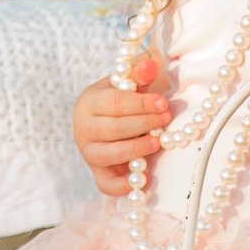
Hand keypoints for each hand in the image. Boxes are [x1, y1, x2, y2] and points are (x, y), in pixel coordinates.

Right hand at [74, 54, 170, 196]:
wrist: (107, 120)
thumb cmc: (121, 100)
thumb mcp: (127, 84)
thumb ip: (139, 76)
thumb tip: (150, 65)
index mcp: (89, 102)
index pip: (114, 103)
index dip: (140, 104)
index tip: (162, 103)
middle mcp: (83, 128)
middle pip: (113, 129)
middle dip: (143, 124)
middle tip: (166, 119)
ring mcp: (88, 152)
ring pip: (109, 154)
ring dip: (135, 149)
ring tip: (157, 143)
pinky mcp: (97, 173)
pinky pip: (106, 184)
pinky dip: (123, 185)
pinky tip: (144, 178)